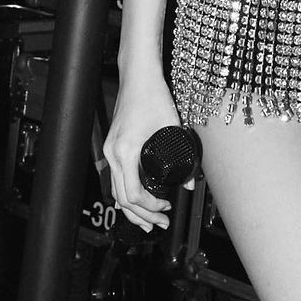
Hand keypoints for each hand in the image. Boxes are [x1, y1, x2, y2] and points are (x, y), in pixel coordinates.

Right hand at [103, 71, 182, 231]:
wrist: (138, 76)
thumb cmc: (154, 96)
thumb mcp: (173, 126)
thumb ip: (184, 155)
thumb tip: (191, 183)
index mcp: (126, 150)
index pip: (133, 194)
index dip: (150, 207)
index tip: (166, 207)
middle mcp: (113, 153)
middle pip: (121, 199)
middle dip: (141, 216)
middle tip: (160, 224)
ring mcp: (110, 150)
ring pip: (116, 190)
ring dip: (131, 209)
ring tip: (148, 222)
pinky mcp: (113, 146)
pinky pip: (116, 178)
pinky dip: (125, 194)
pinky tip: (136, 201)